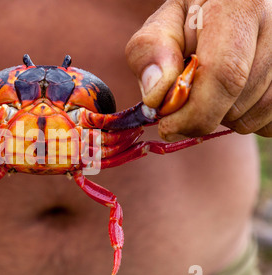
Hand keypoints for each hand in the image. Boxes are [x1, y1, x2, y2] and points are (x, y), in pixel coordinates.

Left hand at [125, 0, 271, 139]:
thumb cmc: (192, 20)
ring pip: (258, 114)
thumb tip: (156, 96)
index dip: (194, 112)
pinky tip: (236, 94)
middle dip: (203, 114)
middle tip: (187, 96)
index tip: (168, 126)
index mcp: (241, 6)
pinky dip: (248, 118)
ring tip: (214, 87)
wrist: (229, 12)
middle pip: (239, 101)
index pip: (225, 74)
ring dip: (226, 116)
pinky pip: (271, 121)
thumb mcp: (165, 24)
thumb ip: (150, 52)